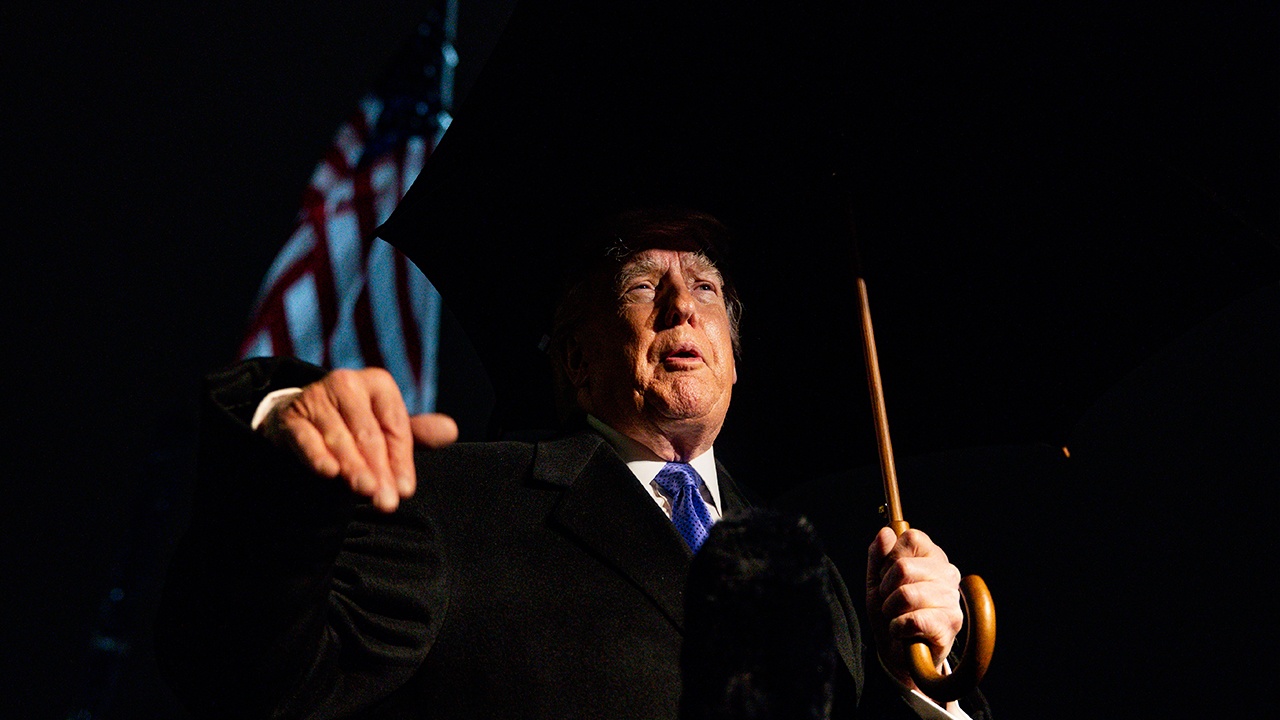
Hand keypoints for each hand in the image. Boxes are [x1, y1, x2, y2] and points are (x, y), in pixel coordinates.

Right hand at [259, 368, 457, 511]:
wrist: (299, 420)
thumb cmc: (353, 426)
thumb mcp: (386, 427)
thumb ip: (417, 433)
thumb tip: (451, 431)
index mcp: (377, 383)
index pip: (394, 425)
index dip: (401, 459)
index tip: (406, 489)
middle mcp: (346, 383)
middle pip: (368, 434)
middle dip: (379, 470)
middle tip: (387, 502)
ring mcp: (316, 398)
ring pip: (339, 438)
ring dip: (354, 467)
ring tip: (365, 492)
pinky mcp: (291, 418)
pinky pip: (305, 439)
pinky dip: (316, 455)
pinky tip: (328, 473)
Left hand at [866, 527, 963, 685]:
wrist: (897, 652)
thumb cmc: (890, 612)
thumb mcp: (876, 581)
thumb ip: (878, 555)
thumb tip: (886, 532)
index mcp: (932, 557)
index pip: (912, 537)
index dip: (890, 556)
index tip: (887, 575)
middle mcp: (947, 574)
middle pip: (903, 566)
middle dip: (886, 588)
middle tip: (890, 601)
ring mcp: (952, 599)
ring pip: (906, 594)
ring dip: (891, 610)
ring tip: (897, 616)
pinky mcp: (951, 624)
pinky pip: (913, 620)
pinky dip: (898, 627)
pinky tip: (903, 631)